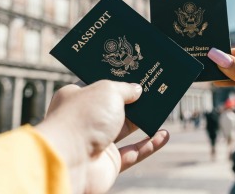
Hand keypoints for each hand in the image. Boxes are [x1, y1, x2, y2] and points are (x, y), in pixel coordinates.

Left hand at [36, 80, 169, 193]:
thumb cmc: (83, 118)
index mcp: (76, 97)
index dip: (115, 78)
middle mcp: (85, 119)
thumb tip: (137, 89)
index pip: (97, 84)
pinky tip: (164, 135)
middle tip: (152, 88)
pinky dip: (150, 145)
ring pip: (125, 129)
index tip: (133, 71)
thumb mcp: (107, 90)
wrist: (70, 161)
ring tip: (162, 108)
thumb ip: (125, 88)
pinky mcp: (108, 162)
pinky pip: (133, 153)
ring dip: (144, 120)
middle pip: (114, 106)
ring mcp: (97, 142)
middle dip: (133, 99)